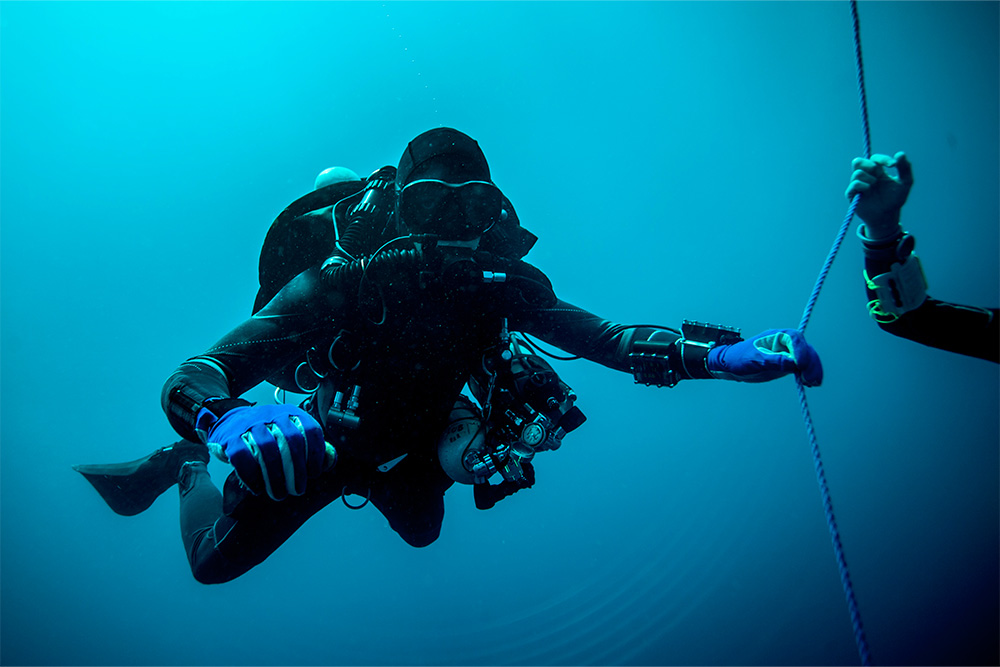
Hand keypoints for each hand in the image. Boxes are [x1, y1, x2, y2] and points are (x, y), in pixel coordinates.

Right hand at [197, 404, 330, 500]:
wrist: (230, 422)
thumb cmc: (266, 433)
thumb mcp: (291, 433)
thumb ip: (311, 446)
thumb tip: (329, 461)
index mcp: (292, 414)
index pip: (311, 430)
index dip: (316, 454)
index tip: (314, 473)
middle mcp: (273, 415)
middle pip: (291, 441)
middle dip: (297, 471)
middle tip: (298, 490)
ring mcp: (251, 424)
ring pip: (267, 450)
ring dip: (275, 478)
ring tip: (279, 494)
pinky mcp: (231, 437)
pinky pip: (242, 457)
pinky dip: (251, 476)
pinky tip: (257, 488)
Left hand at [707, 329, 822, 386]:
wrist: (732, 365)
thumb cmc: (739, 358)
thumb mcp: (753, 359)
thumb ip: (773, 360)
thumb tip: (793, 363)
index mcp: (776, 336)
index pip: (794, 338)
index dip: (801, 350)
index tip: (801, 364)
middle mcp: (785, 343)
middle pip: (805, 349)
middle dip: (810, 363)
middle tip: (810, 378)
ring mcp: (788, 354)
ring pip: (808, 358)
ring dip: (813, 369)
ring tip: (813, 382)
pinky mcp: (789, 364)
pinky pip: (803, 367)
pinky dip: (809, 374)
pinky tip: (810, 383)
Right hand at [845, 152, 913, 240]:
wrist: (887, 216)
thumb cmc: (895, 199)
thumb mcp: (906, 182)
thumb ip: (905, 167)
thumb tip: (900, 153)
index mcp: (877, 171)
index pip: (874, 159)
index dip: (883, 159)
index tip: (893, 165)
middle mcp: (866, 177)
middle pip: (858, 162)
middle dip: (868, 165)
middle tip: (877, 172)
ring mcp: (858, 185)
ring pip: (857, 173)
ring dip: (868, 178)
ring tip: (874, 185)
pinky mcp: (852, 195)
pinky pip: (854, 184)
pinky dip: (862, 185)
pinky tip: (869, 189)